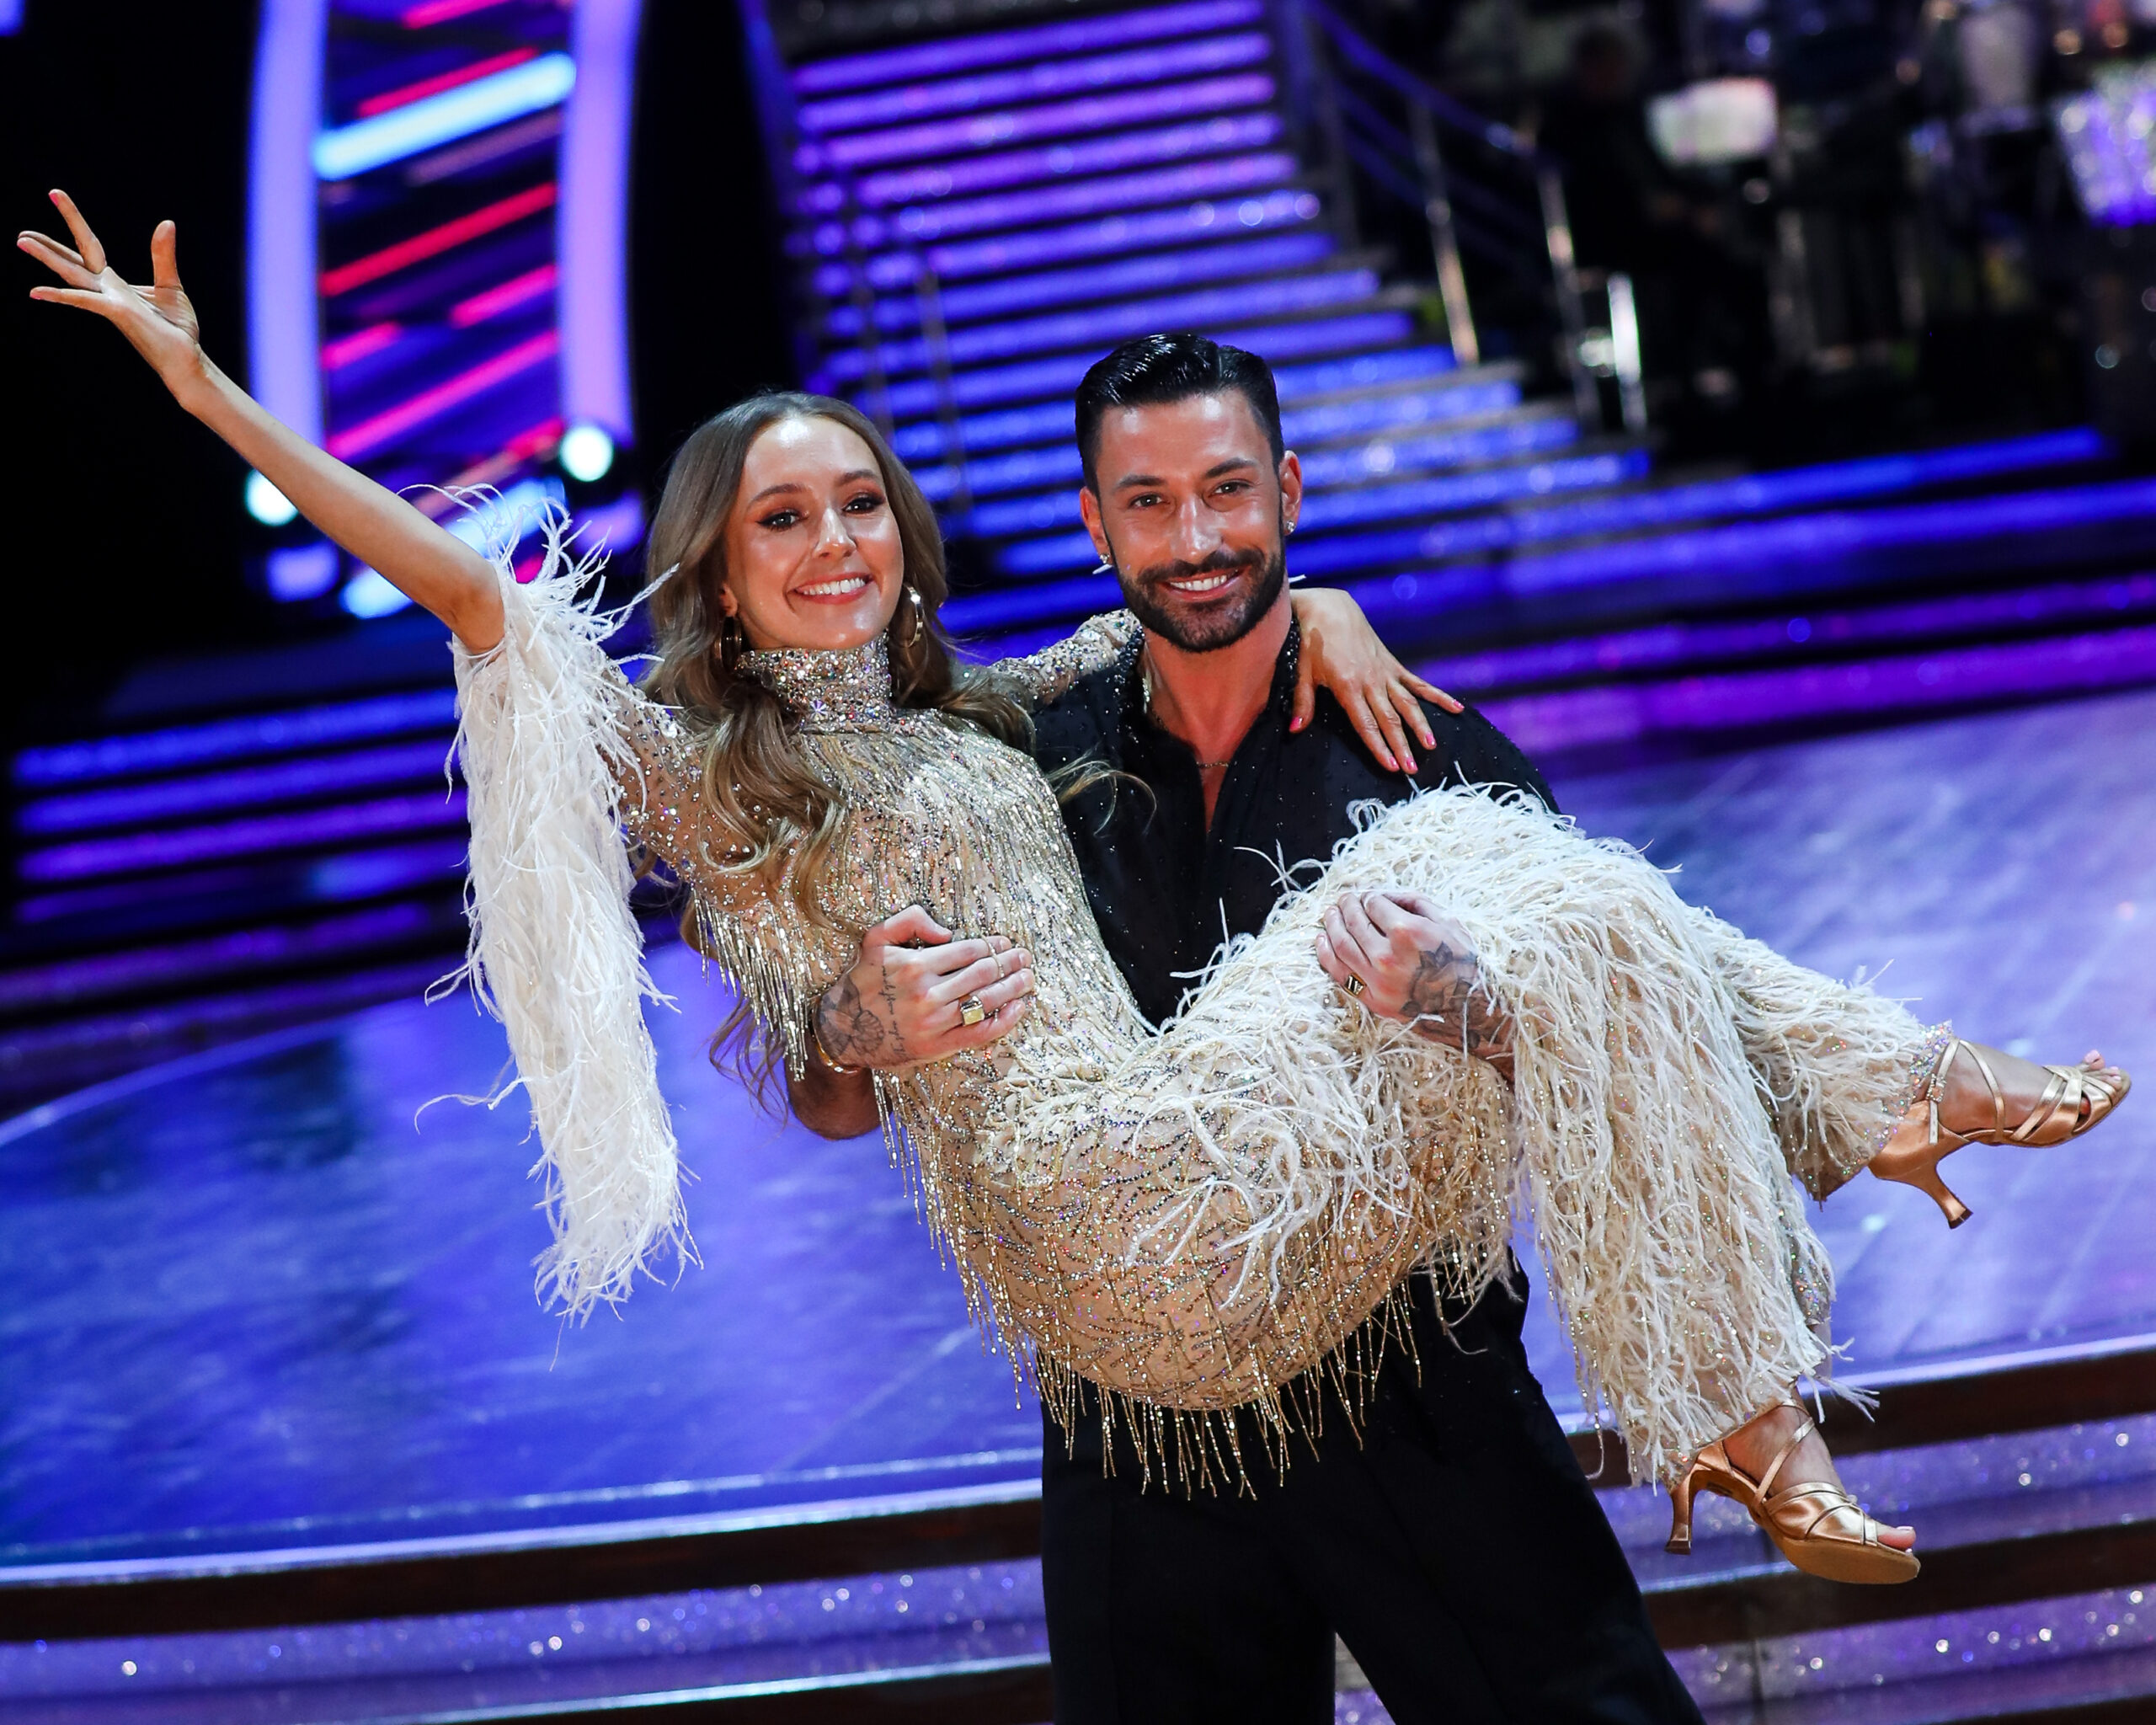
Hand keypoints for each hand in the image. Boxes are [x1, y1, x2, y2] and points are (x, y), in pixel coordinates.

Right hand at [21, 191, 209, 400]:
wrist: (186, 360)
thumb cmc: (176, 328)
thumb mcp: (170, 284)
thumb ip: (162, 255)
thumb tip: (166, 222)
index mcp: (114, 282)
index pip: (88, 245)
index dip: (73, 219)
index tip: (55, 194)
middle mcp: (106, 290)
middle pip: (73, 258)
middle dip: (48, 243)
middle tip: (21, 232)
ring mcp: (110, 302)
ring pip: (73, 274)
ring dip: (49, 257)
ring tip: (22, 241)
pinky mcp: (118, 314)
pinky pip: (87, 300)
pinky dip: (64, 294)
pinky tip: (37, 291)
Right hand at [815, 904, 1035, 1069]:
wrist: (843, 1030)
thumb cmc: (862, 981)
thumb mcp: (875, 939)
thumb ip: (909, 920)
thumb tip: (946, 931)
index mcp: (914, 965)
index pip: (967, 951)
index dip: (992, 945)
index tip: (1004, 943)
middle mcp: (927, 994)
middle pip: (982, 974)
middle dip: (1009, 963)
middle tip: (1024, 957)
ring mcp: (935, 1022)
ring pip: (986, 1000)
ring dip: (1013, 987)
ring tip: (1027, 977)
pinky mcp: (938, 1046)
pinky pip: (981, 1032)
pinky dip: (1005, 1020)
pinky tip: (1019, 1008)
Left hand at [1289, 587, 1461, 773]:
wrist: (1331, 608)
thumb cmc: (1312, 640)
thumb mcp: (1302, 670)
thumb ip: (1303, 702)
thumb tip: (1295, 730)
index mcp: (1347, 685)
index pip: (1366, 723)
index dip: (1379, 746)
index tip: (1391, 766)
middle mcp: (1371, 680)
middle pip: (1390, 718)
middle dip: (1401, 745)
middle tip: (1412, 769)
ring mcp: (1385, 672)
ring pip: (1407, 703)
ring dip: (1420, 725)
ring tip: (1431, 746)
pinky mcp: (1392, 665)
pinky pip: (1417, 683)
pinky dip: (1437, 696)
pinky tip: (1456, 708)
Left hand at [1315, 890, 1513, 1071]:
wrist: (1467, 1007)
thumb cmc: (1460, 959)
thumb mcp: (1446, 920)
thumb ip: (1412, 901)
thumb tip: (1381, 894)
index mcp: (1408, 932)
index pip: (1373, 904)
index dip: (1369, 897)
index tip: (1370, 897)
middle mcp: (1387, 956)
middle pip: (1353, 921)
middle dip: (1346, 905)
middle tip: (1344, 899)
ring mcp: (1377, 980)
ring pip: (1340, 945)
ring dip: (1331, 924)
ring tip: (1329, 913)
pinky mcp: (1372, 999)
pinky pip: (1338, 973)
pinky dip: (1325, 953)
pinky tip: (1321, 939)